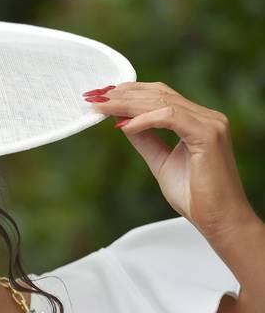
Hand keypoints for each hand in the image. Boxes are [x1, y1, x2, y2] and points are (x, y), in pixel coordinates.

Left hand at [84, 81, 255, 242]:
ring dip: (126, 103)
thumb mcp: (160, 161)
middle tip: (93, 97)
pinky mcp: (208, 135)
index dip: (128, 92)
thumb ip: (144, 138)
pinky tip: (123, 126)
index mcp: (198, 120)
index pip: (160, 95)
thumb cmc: (195, 196)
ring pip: (161, 102)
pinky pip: (169, 117)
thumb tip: (121, 120)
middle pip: (158, 94)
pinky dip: (143, 119)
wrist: (218, 220)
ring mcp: (211, 124)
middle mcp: (207, 117)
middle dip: (122, 94)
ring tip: (101, 108)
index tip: (100, 97)